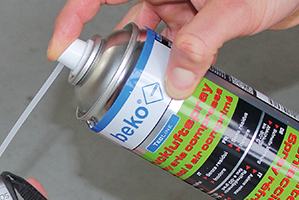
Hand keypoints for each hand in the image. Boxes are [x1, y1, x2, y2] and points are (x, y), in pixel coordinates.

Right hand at [47, 0, 298, 98]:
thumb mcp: (237, 8)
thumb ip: (203, 42)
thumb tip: (176, 80)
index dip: (74, 18)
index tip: (61, 46)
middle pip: (124, 19)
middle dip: (116, 54)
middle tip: (113, 84)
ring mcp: (180, 0)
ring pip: (149, 37)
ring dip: (150, 65)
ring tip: (150, 91)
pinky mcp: (195, 17)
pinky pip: (173, 44)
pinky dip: (173, 65)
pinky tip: (176, 82)